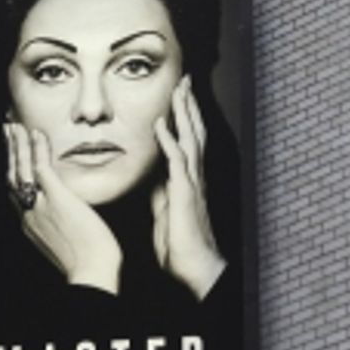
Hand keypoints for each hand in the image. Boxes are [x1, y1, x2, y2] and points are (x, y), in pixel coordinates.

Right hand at [4, 122, 121, 294]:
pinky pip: (41, 168)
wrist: (92, 272)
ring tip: (15, 126)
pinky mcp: (56, 198)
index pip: (18, 192)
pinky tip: (36, 133)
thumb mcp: (65, 242)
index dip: (14, 171)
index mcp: (31, 225)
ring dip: (18, 145)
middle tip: (8, 131)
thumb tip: (70, 216)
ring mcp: (40, 206)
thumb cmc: (89, 262)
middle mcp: (29, 214)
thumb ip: (60, 226)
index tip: (14, 156)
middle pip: (13, 177)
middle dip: (10, 153)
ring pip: (21, 169)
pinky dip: (37, 148)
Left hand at [151, 76, 225, 301]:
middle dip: (188, 105)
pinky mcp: (185, 194)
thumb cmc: (181, 246)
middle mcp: (194, 177)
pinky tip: (160, 124)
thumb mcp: (166, 214)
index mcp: (188, 180)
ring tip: (179, 89)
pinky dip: (168, 141)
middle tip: (184, 80)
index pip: (187, 140)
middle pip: (194, 132)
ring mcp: (191, 184)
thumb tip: (154, 180)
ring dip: (184, 113)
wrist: (194, 269)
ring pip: (190, 139)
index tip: (179, 95)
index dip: (184, 117)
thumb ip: (162, 195)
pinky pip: (177, 162)